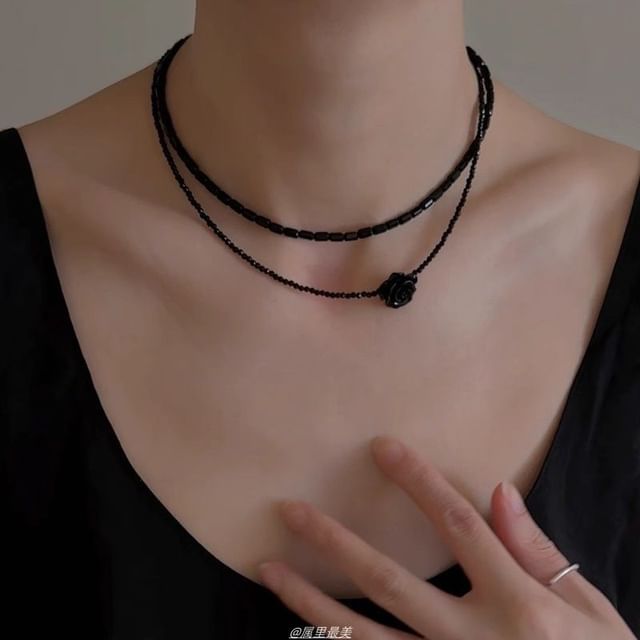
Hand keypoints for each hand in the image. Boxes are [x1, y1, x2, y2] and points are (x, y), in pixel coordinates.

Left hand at [257, 435, 635, 638]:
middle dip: (337, 543)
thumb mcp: (589, 610)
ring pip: (365, 637)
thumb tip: (498, 492)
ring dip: (311, 603)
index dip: (419, 481)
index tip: (382, 447)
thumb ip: (539, 553)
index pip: (458, 524)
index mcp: (516, 603)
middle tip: (291, 509)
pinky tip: (299, 631)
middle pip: (391, 582)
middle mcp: (472, 639)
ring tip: (270, 570)